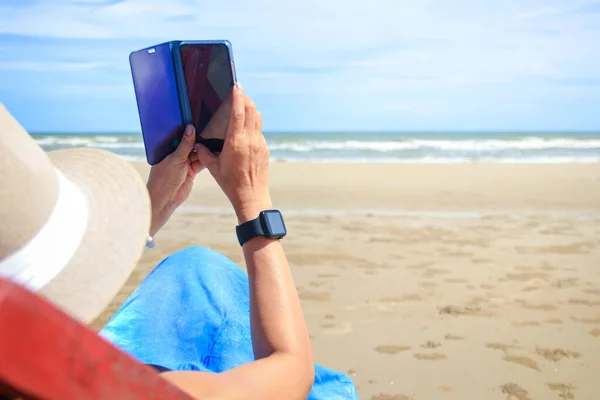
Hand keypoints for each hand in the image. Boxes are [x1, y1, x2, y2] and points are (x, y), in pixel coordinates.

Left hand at [146, 125, 203, 235]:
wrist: (166, 199)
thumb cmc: (164, 178)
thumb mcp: (176, 159)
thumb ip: (185, 144)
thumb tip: (190, 128)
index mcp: (168, 150)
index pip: (180, 137)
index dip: (188, 131)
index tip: (198, 121)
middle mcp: (176, 155)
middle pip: (190, 145)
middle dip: (199, 140)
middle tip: (211, 130)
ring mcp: (184, 164)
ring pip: (197, 154)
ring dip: (204, 150)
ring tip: (215, 141)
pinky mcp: (191, 172)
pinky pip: (200, 163)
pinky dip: (206, 160)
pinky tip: (214, 153)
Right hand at [195, 83, 271, 223]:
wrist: (252, 197)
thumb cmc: (231, 184)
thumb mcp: (214, 168)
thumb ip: (204, 154)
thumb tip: (198, 145)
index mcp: (236, 142)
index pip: (239, 113)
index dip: (238, 96)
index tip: (237, 85)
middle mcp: (250, 140)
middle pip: (252, 110)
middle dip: (246, 99)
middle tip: (239, 93)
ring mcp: (260, 144)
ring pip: (258, 119)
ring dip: (251, 110)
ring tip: (243, 107)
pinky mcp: (265, 150)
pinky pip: (260, 132)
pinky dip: (253, 125)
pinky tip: (246, 130)